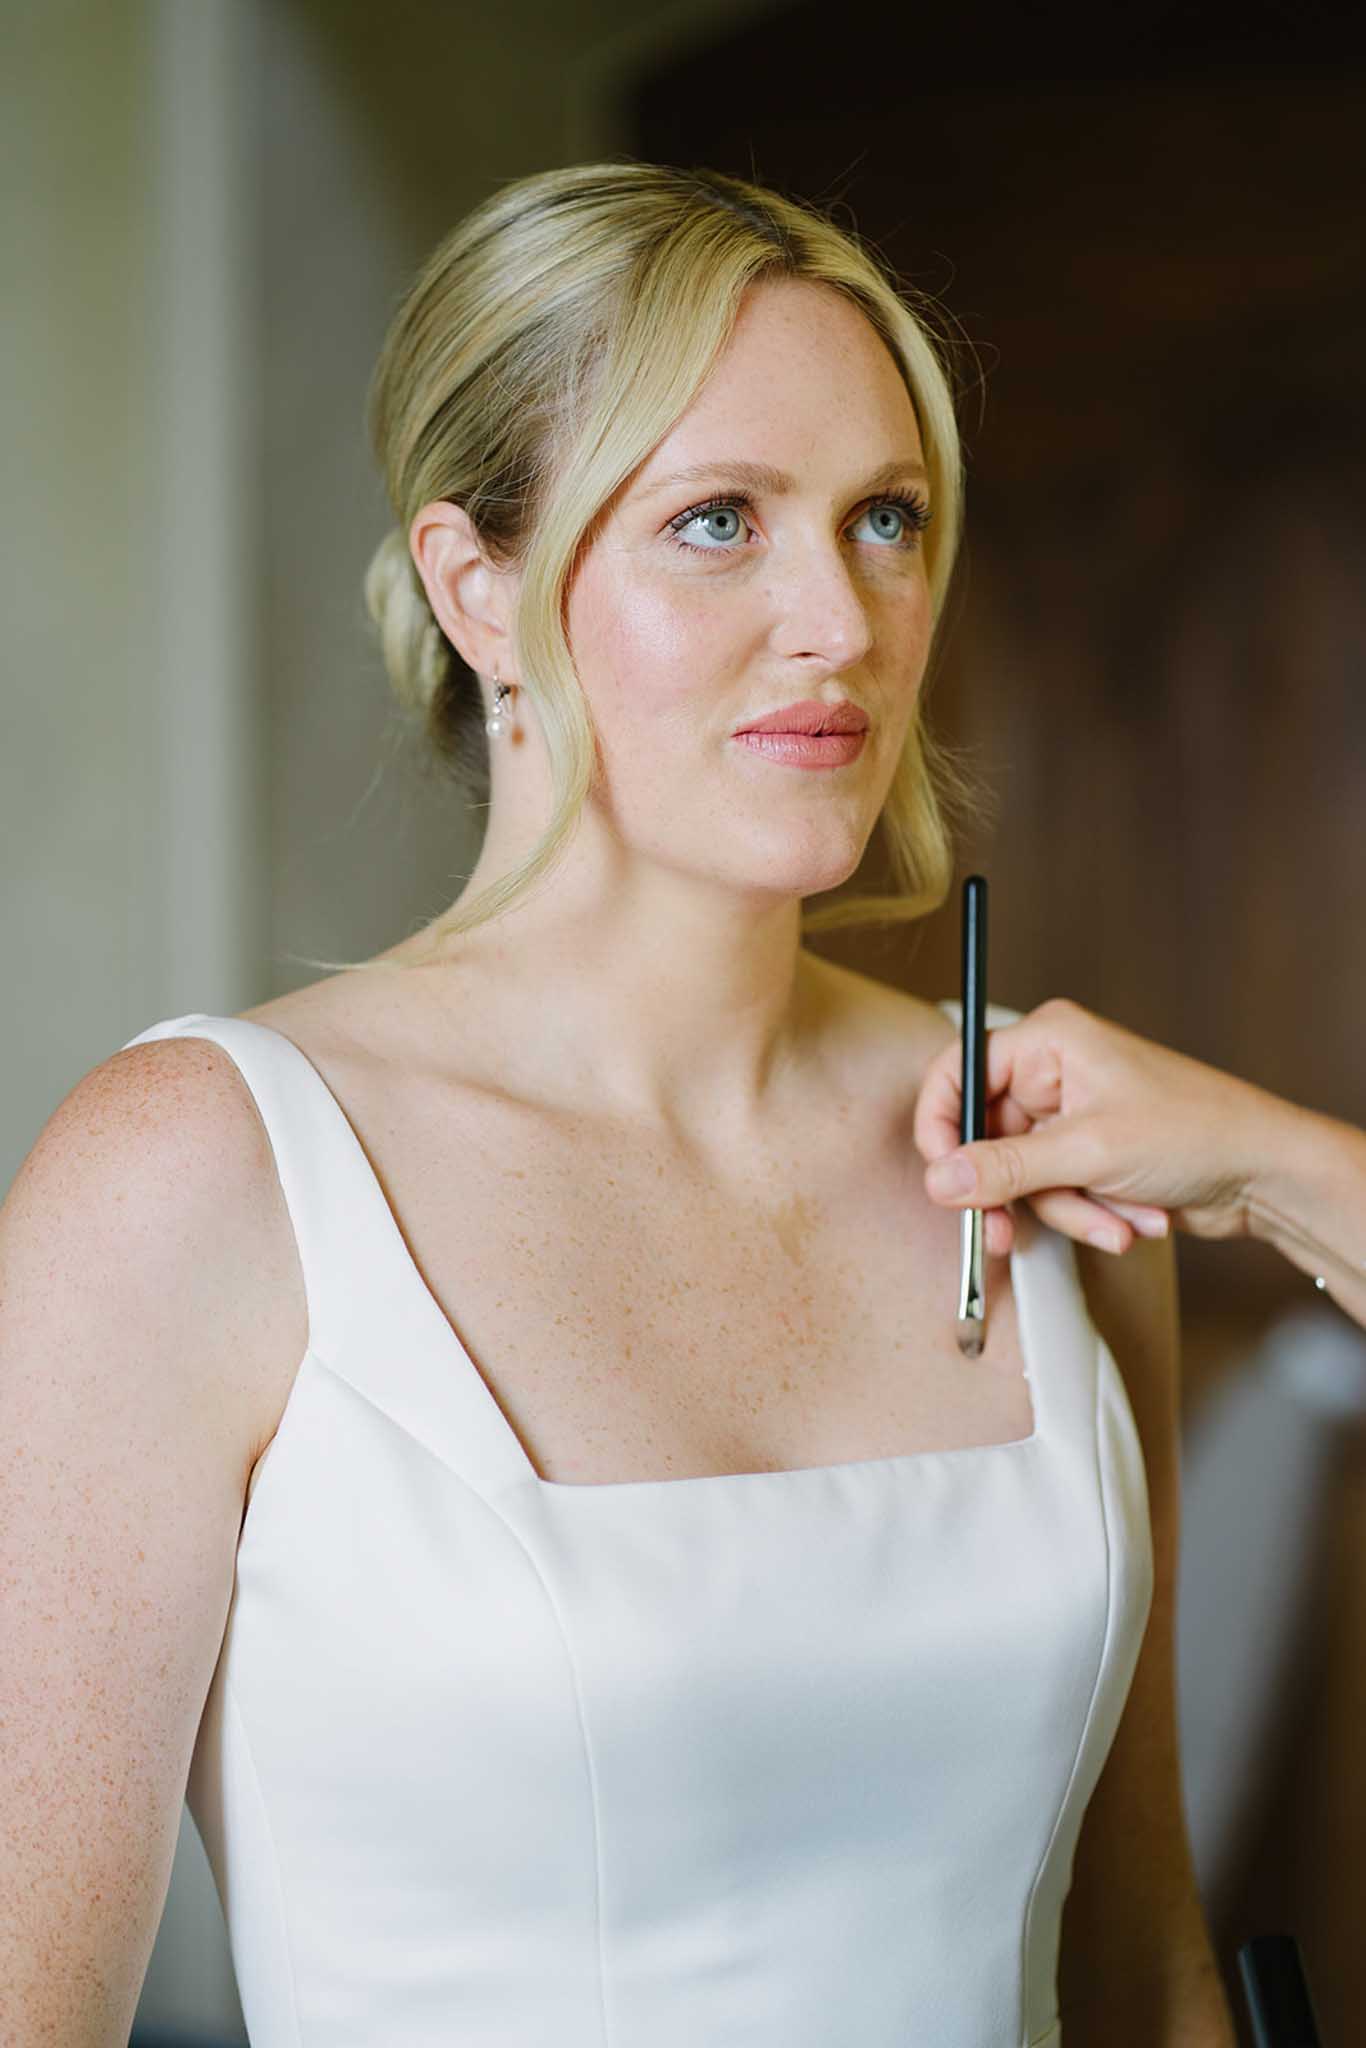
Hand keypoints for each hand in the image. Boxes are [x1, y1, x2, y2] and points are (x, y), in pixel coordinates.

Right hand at [914, 996, 1279, 1258]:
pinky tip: (1132, 1219)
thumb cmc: (1197, 1132)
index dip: (941, 1126)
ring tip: (1114, 1220)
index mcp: (1049, 1040)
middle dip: (1014, 1191)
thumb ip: (1006, 1166)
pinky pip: (1055, 1193)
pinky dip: (1087, 1215)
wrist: (1266, 1174)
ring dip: (1067, 1210)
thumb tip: (940, 1178)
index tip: (943, 1178)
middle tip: (1004, 1233)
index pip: (958, 1072)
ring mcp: (1070, 1115)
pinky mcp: (1087, 1154)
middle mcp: (1053, 1071)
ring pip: (1022, 1176)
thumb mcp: (1089, 1152)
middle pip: (986, 1136)